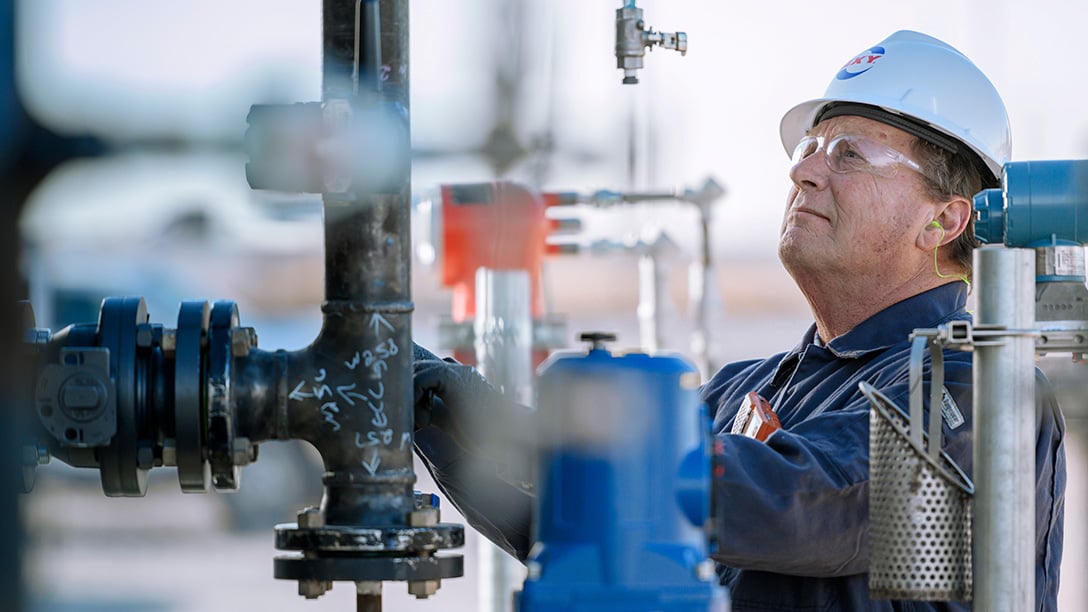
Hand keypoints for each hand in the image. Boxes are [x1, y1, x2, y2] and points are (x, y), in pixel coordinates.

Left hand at [412, 343, 531, 454]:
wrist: (506, 438)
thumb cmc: (482, 434)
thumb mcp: (450, 419)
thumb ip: (433, 410)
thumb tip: (408, 413)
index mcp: (458, 378)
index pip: (424, 372)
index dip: (413, 392)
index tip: (416, 420)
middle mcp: (457, 370)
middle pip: (417, 368)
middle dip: (408, 393)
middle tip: (414, 422)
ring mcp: (456, 371)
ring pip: (416, 371)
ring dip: (411, 399)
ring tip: (421, 423)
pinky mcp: (452, 377)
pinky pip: (420, 379)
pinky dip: (415, 400)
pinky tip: (426, 422)